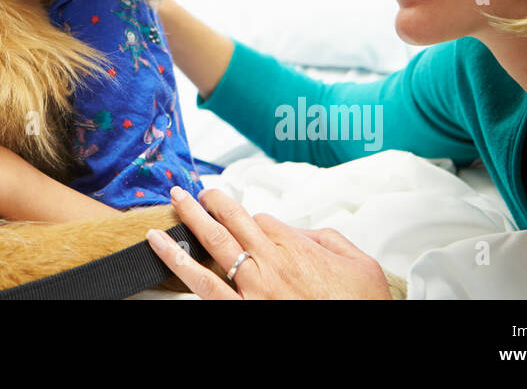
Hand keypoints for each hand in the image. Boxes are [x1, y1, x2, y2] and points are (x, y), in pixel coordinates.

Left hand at [146, 186, 391, 298]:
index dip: (252, 218)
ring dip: (189, 220)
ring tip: (173, 202)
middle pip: (231, 222)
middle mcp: (270, 265)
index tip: (249, 223)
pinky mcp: (242, 311)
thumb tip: (305, 232)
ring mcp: (252, 290)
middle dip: (209, 202)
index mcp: (295, 248)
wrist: (362, 335)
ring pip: (212, 247)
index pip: (260, 220)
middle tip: (191, 191)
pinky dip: (181, 266)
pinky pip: (205, 289)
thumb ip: (328, 240)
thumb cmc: (362, 305)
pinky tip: (163, 250)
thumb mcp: (360, 264)